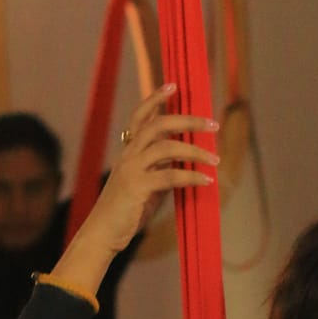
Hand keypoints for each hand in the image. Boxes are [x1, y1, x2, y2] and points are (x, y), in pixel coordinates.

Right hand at [84, 84, 219, 252]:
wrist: (102, 234)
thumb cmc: (125, 212)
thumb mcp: (146, 186)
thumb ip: (161, 171)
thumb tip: (184, 164)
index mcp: (128, 152)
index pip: (141, 116)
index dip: (155, 98)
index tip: (174, 85)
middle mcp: (128, 155)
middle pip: (158, 125)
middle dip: (187, 120)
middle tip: (212, 124)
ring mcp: (131, 170)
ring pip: (166, 147)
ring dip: (195, 151)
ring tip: (215, 158)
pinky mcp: (137, 187)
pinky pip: (170, 176)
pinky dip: (191, 176)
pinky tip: (207, 180)